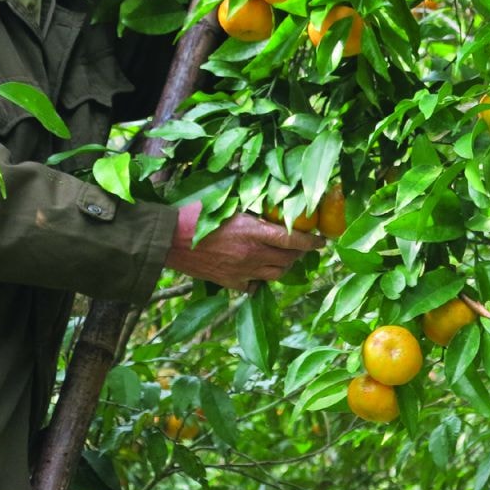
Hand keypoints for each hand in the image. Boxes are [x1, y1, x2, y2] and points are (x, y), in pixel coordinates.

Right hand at [164, 202, 324, 290]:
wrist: (168, 239)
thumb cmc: (194, 214)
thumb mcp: (227, 204)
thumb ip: (251, 209)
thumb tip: (271, 205)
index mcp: (253, 231)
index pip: (292, 239)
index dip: (311, 242)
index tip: (321, 241)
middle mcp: (251, 254)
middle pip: (288, 259)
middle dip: (299, 253)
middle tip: (300, 245)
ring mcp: (242, 271)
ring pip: (276, 274)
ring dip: (284, 265)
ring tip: (283, 256)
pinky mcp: (230, 283)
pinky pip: (255, 286)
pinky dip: (261, 278)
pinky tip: (258, 270)